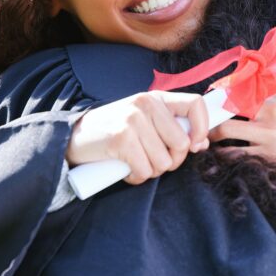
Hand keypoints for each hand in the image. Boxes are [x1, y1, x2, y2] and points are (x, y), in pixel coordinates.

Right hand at [66, 91, 209, 184]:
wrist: (72, 137)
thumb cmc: (113, 133)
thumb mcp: (144, 122)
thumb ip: (171, 128)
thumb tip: (202, 143)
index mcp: (156, 98)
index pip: (196, 104)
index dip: (203, 128)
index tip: (195, 146)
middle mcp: (146, 104)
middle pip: (182, 144)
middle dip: (170, 161)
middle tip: (152, 160)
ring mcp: (133, 120)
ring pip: (163, 162)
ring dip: (150, 171)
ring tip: (134, 162)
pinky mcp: (121, 138)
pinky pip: (144, 171)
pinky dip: (135, 177)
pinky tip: (124, 169)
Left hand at [207, 90, 275, 224]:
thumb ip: (275, 96)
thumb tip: (253, 83)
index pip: (241, 83)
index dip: (221, 88)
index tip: (211, 93)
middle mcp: (272, 111)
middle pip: (228, 104)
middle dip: (210, 110)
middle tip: (200, 115)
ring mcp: (268, 135)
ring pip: (225, 130)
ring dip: (211, 133)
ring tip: (205, 134)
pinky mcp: (267, 157)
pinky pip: (234, 154)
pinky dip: (222, 154)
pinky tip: (219, 153)